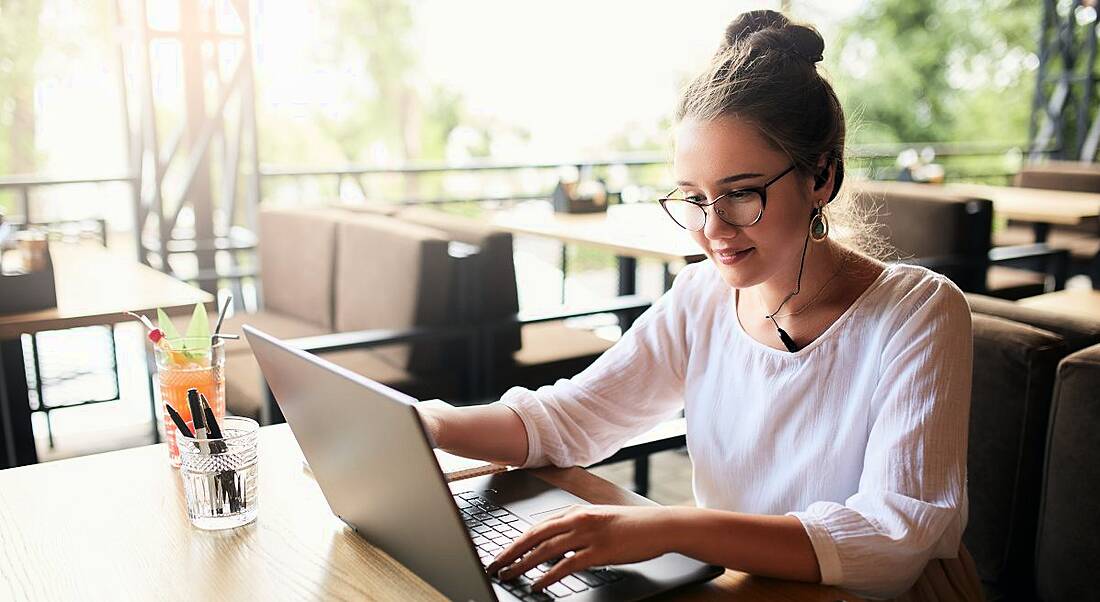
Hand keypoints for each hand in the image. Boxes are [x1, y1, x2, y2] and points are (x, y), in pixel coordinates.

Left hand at [485, 505, 673, 590]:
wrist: (659, 526)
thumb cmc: (631, 525)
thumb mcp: (599, 521)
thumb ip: (576, 529)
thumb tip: (556, 546)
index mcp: (576, 512)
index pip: (538, 526)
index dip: (517, 541)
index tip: (503, 552)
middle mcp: (578, 520)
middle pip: (535, 536)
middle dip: (512, 552)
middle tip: (495, 565)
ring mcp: (588, 535)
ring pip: (546, 550)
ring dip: (524, 564)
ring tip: (510, 575)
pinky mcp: (599, 551)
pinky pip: (566, 565)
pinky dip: (548, 576)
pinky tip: (538, 585)